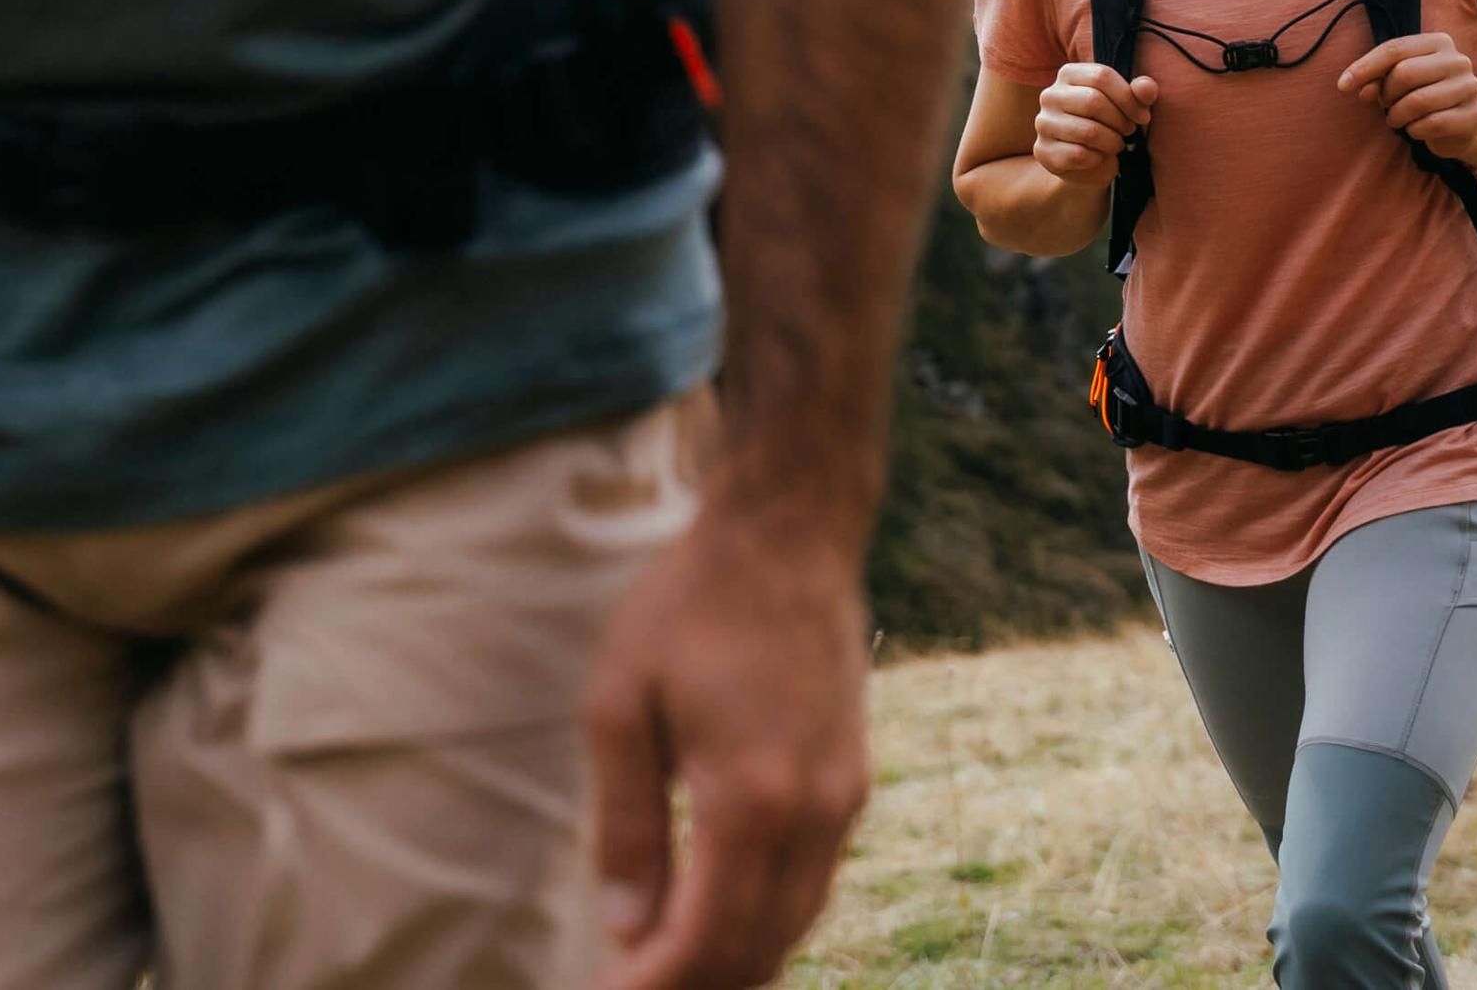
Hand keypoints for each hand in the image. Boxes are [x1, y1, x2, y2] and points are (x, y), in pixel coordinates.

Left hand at [582, 497, 874, 989]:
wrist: (789, 532)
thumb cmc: (691, 605)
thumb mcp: (622, 704)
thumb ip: (625, 825)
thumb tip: (625, 929)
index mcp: (749, 799)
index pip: (706, 941)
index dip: (654, 987)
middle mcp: (813, 814)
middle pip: (758, 951)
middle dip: (694, 986)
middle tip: (629, 987)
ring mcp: (845, 799)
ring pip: (795, 925)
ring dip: (734, 962)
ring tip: (666, 966)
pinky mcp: (854, 781)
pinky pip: (814, 883)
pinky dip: (768, 921)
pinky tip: (720, 917)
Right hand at [1028, 61, 1156, 184]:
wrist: (1086, 162)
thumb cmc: (1109, 124)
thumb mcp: (1128, 105)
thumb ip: (1141, 93)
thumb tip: (1146, 88)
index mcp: (1069, 74)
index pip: (1101, 76)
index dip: (1128, 98)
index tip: (1142, 117)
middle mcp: (1050, 95)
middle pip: (1094, 101)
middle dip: (1120, 121)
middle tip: (1129, 131)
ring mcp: (1043, 123)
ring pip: (1088, 131)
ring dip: (1112, 142)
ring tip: (1116, 144)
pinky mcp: (1043, 151)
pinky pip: (1079, 155)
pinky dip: (1098, 159)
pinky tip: (1100, 157)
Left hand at [1341, 32, 1476, 159]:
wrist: (1461, 125)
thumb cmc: (1423, 95)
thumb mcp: (1397, 81)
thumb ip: (1375, 78)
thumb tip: (1355, 86)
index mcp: (1439, 42)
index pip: (1395, 49)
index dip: (1365, 67)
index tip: (1342, 86)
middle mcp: (1458, 61)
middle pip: (1405, 73)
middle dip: (1386, 94)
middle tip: (1386, 106)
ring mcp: (1469, 88)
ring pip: (1418, 101)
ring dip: (1397, 115)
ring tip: (1397, 119)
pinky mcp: (1474, 116)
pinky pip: (1432, 123)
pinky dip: (1414, 130)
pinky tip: (1415, 129)